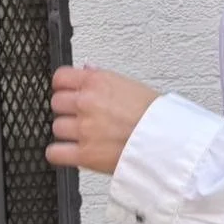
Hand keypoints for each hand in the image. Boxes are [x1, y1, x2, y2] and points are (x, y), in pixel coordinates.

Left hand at [46, 65, 160, 174]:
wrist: (169, 142)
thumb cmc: (158, 117)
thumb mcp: (132, 86)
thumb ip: (102, 78)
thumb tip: (87, 70)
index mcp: (98, 82)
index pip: (60, 78)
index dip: (63, 87)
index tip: (67, 93)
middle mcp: (87, 103)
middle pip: (56, 103)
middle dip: (67, 110)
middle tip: (82, 117)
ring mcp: (84, 129)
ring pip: (57, 127)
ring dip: (67, 133)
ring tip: (85, 136)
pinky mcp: (84, 154)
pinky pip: (55, 153)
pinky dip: (60, 154)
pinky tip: (70, 152)